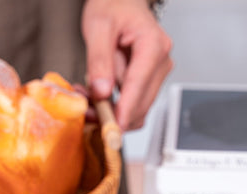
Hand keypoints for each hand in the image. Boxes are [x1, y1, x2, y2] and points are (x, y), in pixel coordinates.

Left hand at [82, 0, 172, 130]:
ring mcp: (157, 74)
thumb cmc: (112, 7)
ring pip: (137, 109)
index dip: (125, 110)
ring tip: (87, 99)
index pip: (139, 85)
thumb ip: (99, 60)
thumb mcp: (98, 28)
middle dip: (114, 115)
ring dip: (112, 113)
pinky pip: (132, 104)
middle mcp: (161, 61)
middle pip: (141, 104)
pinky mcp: (148, 82)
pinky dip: (114, 108)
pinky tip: (96, 97)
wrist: (121, 2)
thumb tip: (103, 92)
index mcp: (152, 44)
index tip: (112, 127)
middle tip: (85, 112)